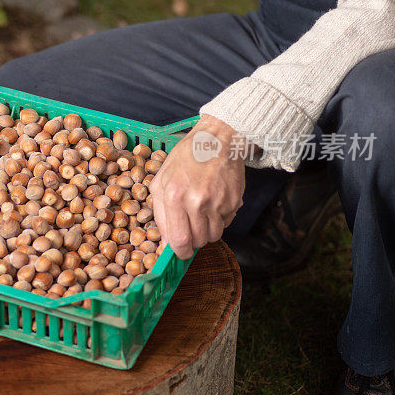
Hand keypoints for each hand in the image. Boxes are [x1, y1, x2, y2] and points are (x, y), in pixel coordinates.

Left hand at [148, 115, 249, 258]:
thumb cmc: (185, 160)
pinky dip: (219, 220)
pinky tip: (213, 203)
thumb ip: (160, 213)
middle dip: (193, 241)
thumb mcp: (161, 180)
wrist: (216, 141)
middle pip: (198, 241)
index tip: (180, 253)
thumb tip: (167, 242)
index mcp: (174, 195)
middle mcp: (197, 201)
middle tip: (191, 230)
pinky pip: (226, 224)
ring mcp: (218, 202)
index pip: (178, 240)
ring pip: (214, 236)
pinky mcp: (234, 202)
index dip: (179, 252)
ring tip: (201, 213)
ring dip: (207, 231)